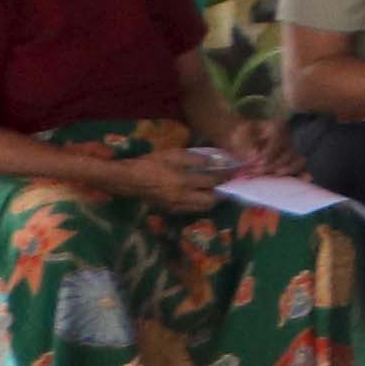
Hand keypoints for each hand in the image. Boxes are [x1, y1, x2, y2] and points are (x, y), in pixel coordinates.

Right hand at [120, 144, 236, 210]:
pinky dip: (200, 204)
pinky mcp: (170, 210)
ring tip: (218, 190)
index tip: (237, 171)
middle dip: (222, 193)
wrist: (127, 180)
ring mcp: (176, 206)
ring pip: (202, 208)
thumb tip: (217, 161)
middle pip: (211, 201)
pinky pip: (191, 210)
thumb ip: (197, 159)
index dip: (227, 176)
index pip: (212, 181)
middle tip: (229, 184)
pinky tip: (201, 196)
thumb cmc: (150, 163)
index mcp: (183, 182)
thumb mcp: (174, 155)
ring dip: (212, 200)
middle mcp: (182, 197)